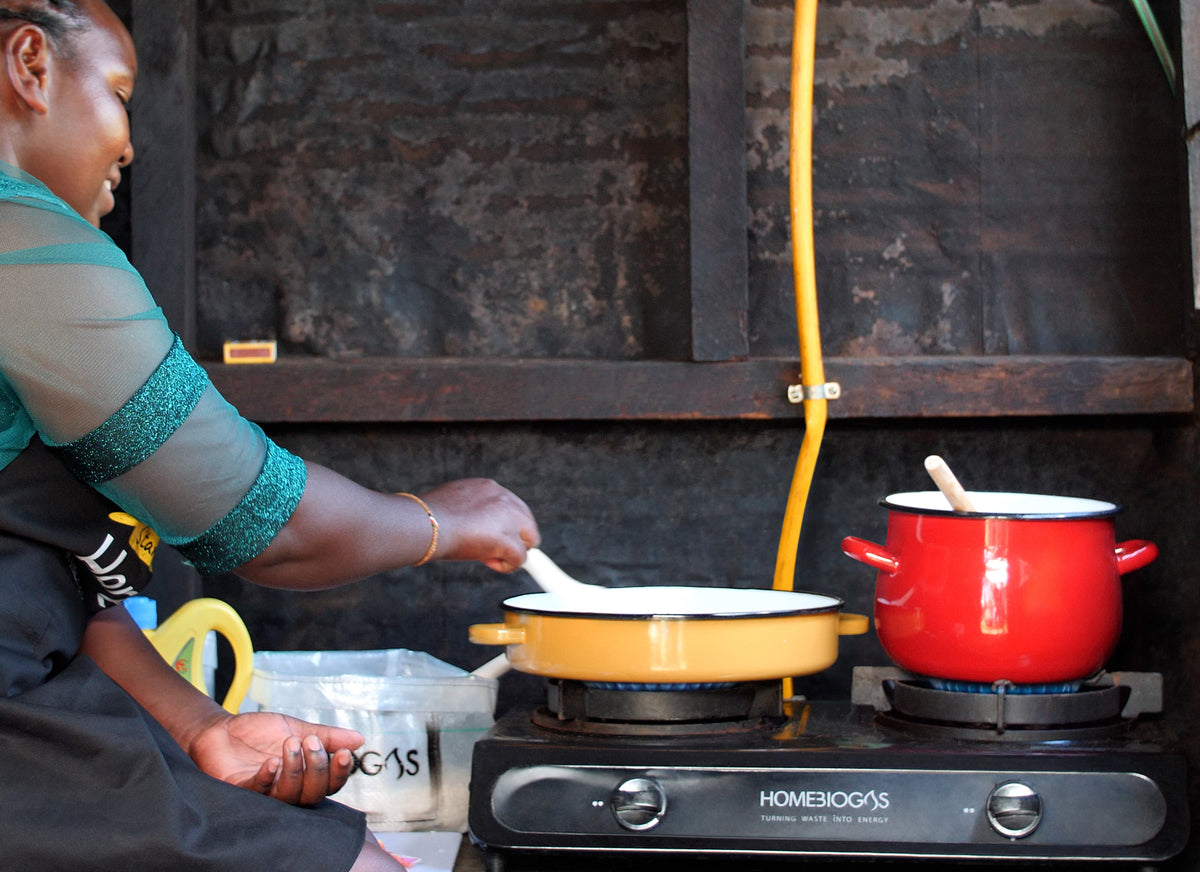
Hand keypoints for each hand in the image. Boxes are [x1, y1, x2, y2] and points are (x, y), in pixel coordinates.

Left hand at [189, 711, 363, 805]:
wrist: (221, 729)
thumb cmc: (258, 733)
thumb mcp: (297, 728)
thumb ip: (326, 735)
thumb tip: (359, 739)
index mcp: (304, 777)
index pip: (330, 784)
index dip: (339, 772)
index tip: (344, 752)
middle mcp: (287, 790)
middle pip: (313, 794)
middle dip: (317, 768)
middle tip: (309, 741)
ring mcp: (265, 793)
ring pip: (289, 795)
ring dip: (294, 770)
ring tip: (290, 743)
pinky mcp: (240, 791)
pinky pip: (258, 792)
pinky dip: (267, 778)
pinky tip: (272, 762)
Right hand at [420, 478, 539, 571]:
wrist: (425, 524)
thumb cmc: (429, 518)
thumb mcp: (454, 504)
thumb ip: (471, 511)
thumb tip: (472, 526)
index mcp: (490, 488)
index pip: (512, 508)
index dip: (503, 526)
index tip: (490, 536)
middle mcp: (504, 499)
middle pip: (527, 523)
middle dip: (514, 539)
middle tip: (490, 549)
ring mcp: (509, 518)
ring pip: (529, 541)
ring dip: (511, 552)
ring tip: (487, 556)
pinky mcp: (509, 539)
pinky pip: (520, 559)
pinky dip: (506, 566)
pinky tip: (488, 562)